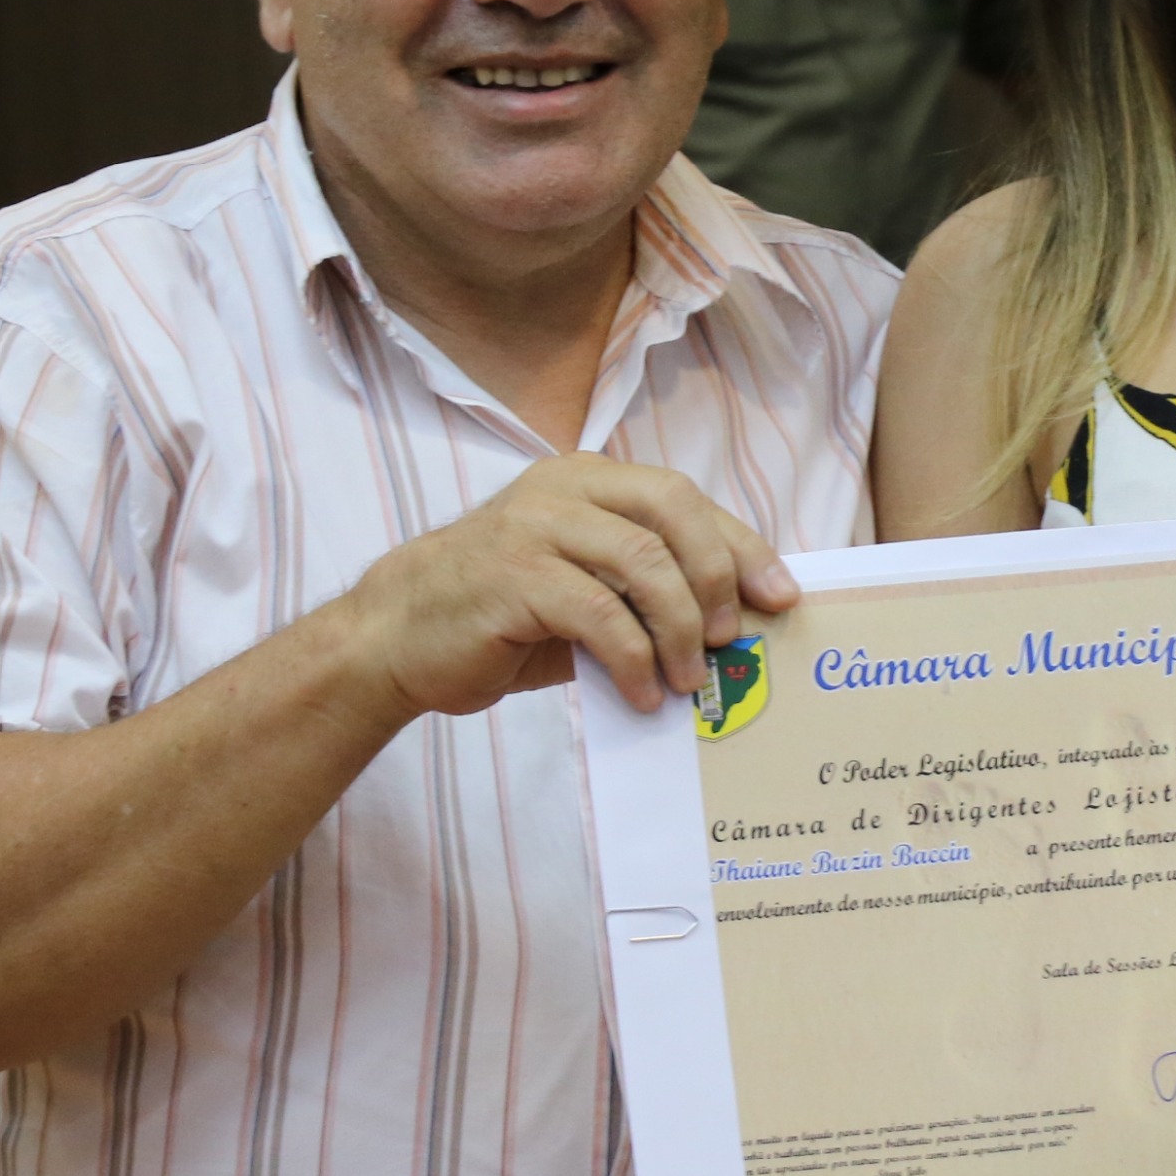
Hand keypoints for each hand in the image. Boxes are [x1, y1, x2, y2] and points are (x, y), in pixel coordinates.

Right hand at [339, 453, 798, 721]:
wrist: (396, 638)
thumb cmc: (500, 617)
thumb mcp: (580, 590)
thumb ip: (640, 588)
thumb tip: (731, 624)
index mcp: (587, 480)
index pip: (684, 501)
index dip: (741, 547)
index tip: (779, 598)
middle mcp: (564, 489)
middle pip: (673, 512)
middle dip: (717, 576)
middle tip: (728, 639)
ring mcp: (536, 527)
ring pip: (644, 562)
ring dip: (679, 628)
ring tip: (686, 679)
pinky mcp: (514, 577)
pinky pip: (600, 614)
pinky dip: (634, 659)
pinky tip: (643, 694)